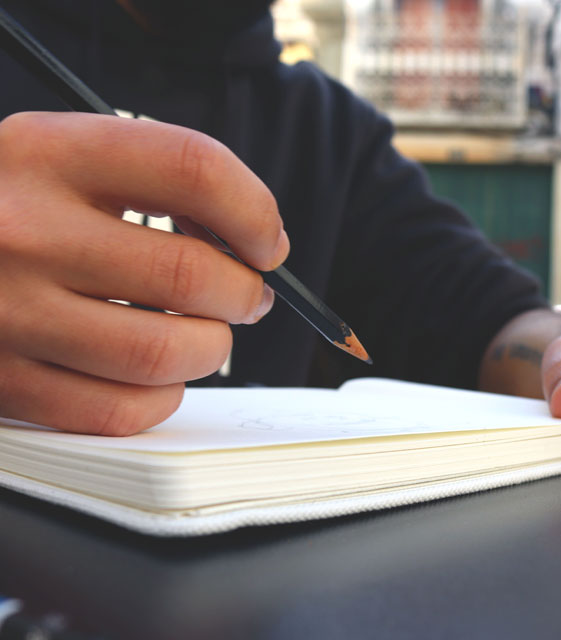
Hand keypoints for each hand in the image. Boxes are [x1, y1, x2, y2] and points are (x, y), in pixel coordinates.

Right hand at [0, 112, 288, 433]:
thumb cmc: (14, 205)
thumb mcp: (66, 159)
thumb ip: (158, 182)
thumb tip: (256, 243)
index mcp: (49, 154)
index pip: (192, 169)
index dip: (255, 211)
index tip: (268, 243)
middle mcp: (22, 231)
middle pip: (192, 275)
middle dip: (246, 293)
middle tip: (248, 295)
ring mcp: (8, 314)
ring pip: (165, 353)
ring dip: (212, 348)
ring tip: (206, 334)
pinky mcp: (3, 381)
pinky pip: (122, 410)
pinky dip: (164, 396)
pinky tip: (157, 373)